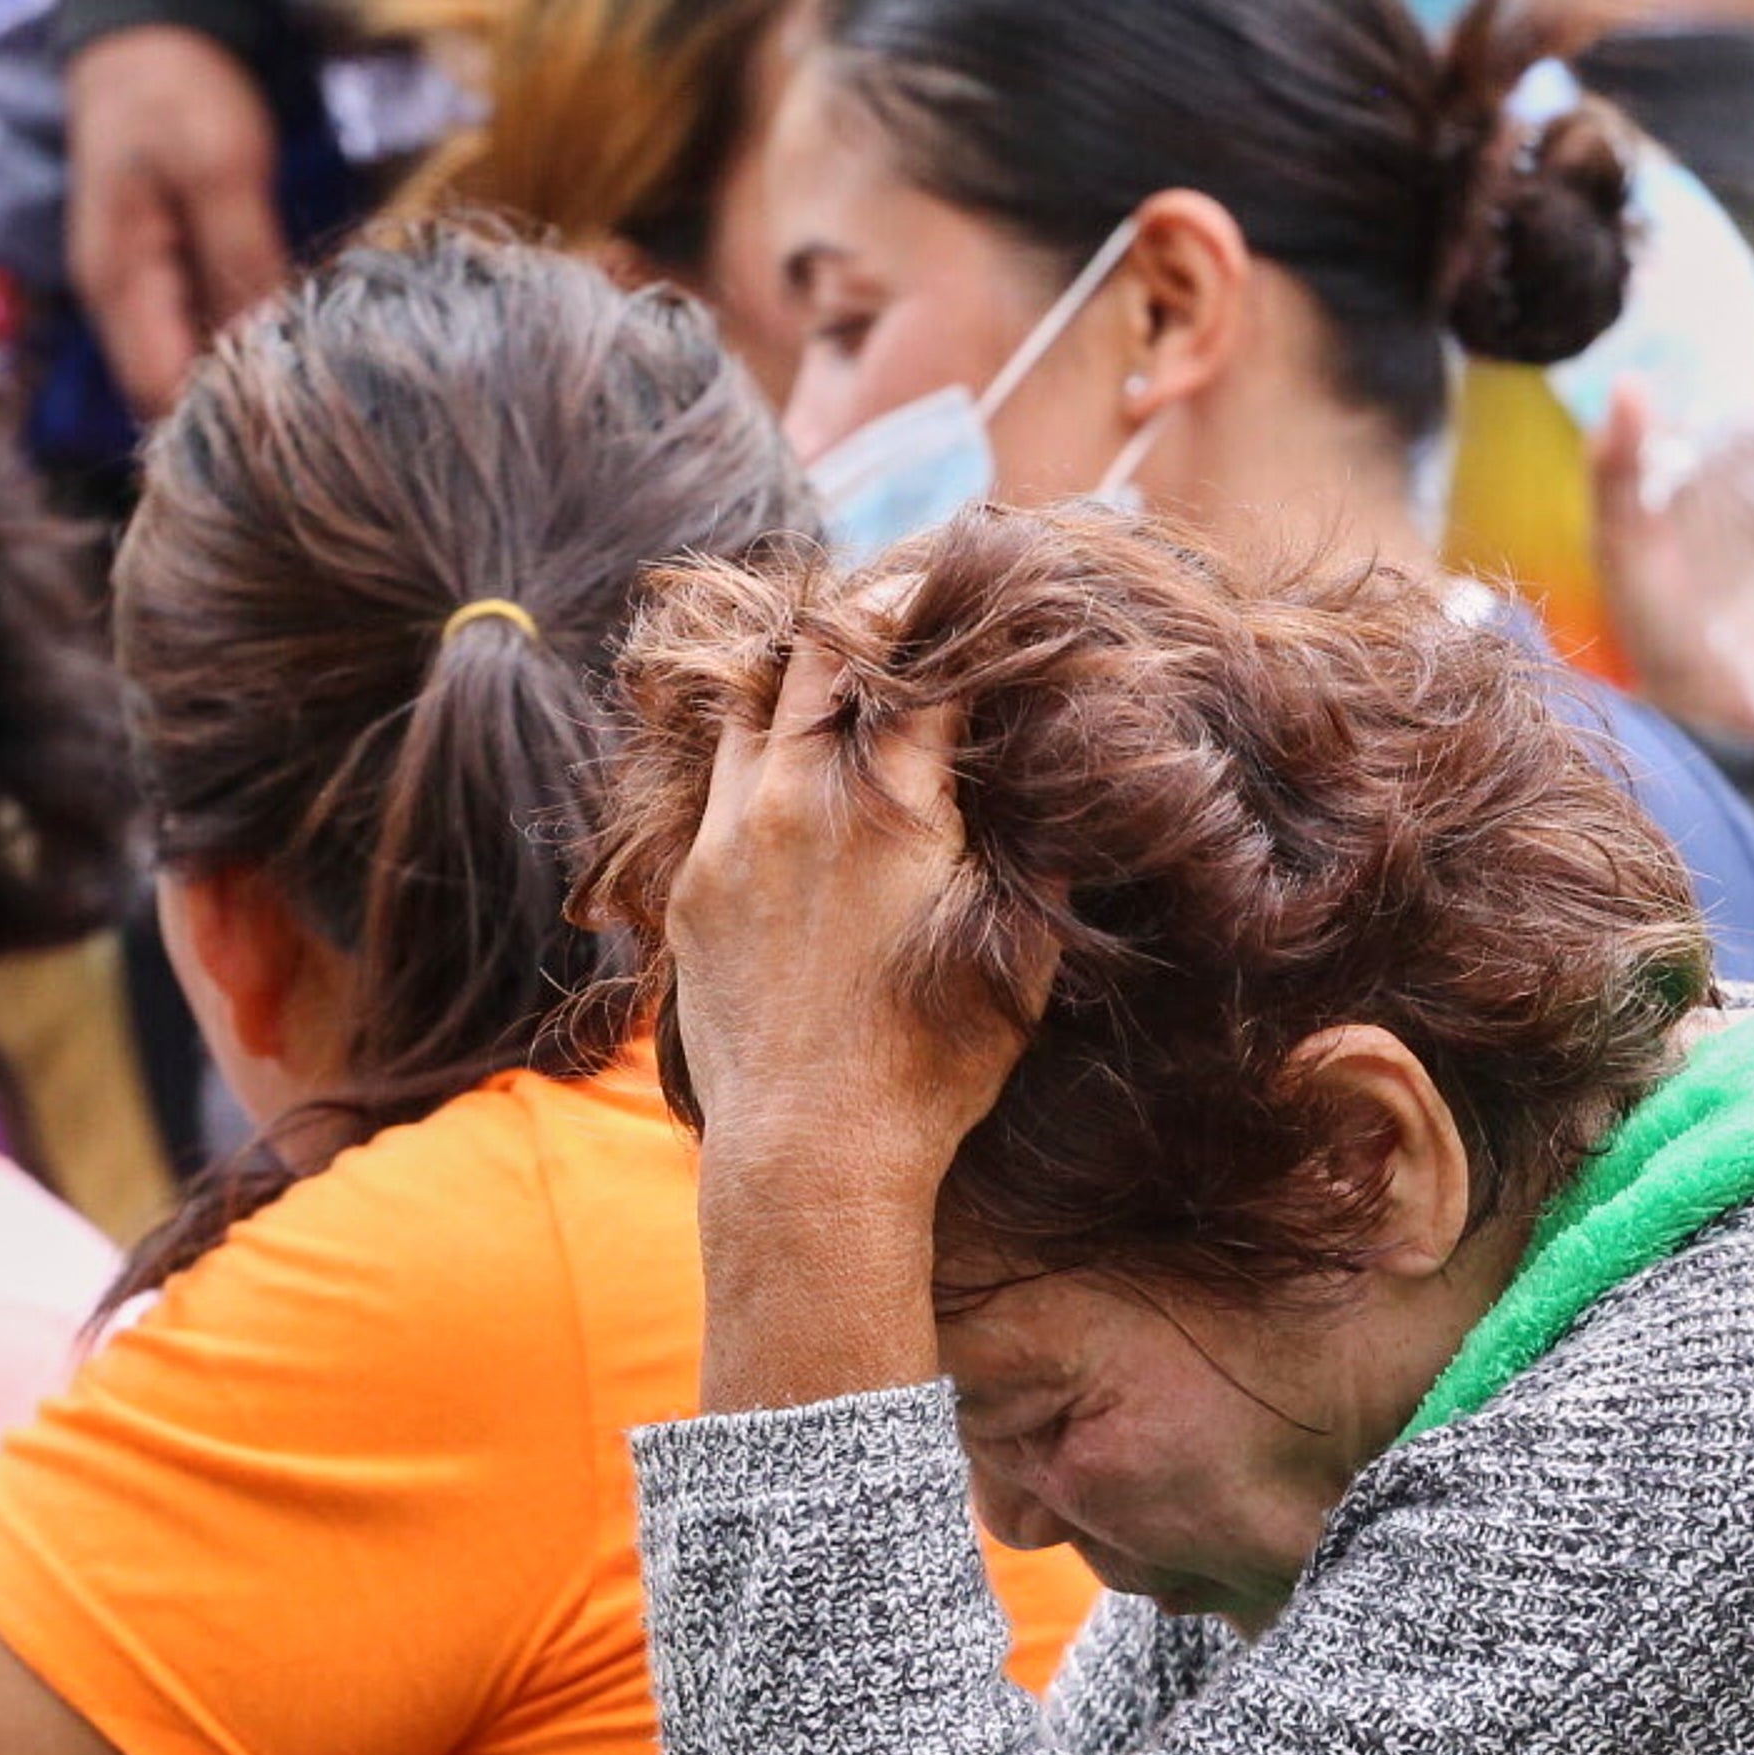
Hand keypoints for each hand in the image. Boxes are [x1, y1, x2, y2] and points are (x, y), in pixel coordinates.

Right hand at [66, 23, 287, 420]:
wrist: (148, 28)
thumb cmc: (178, 91)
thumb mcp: (221, 169)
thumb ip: (240, 264)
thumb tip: (264, 351)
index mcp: (119, 284)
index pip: (160, 393)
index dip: (221, 421)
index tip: (297, 426)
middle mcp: (120, 302)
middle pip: (173, 389)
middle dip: (240, 406)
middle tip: (321, 415)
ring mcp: (142, 288)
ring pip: (192, 362)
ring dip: (246, 375)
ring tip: (318, 386)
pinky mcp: (168, 270)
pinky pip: (203, 328)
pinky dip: (243, 339)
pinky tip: (295, 342)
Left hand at [663, 636, 1034, 1188]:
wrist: (812, 1156)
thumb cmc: (934, 1064)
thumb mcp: (1018, 950)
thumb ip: (1039, 848)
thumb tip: (1060, 775)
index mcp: (891, 805)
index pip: (918, 662)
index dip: (951, 618)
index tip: (978, 598)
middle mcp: (798, 799)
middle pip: (819, 650)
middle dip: (868, 620)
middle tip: (906, 613)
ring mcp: (730, 837)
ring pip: (751, 702)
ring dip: (797, 679)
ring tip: (840, 680)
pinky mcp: (693, 884)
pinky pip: (715, 780)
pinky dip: (756, 751)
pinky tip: (789, 771)